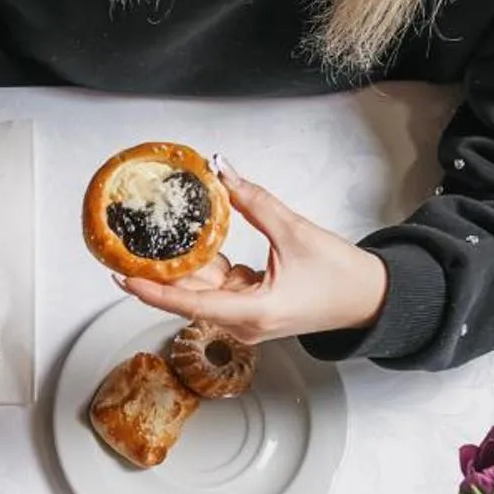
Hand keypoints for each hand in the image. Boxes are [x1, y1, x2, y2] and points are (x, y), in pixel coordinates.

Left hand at [118, 160, 387, 343]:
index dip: (153, 291)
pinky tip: (189, 247)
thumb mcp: (295, 232)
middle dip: (157, 276)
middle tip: (125, 253)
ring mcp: (247, 319)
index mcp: (254, 313)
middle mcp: (245, 323)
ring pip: (202, 292)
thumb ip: (254, 201)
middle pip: (189, 298)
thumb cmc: (341, 276)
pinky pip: (219, 289)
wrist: (370, 298)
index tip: (124, 277)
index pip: (190, 304)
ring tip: (149, 245)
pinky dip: (205, 269)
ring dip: (180, 270)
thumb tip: (222, 170)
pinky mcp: (251, 309)